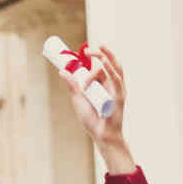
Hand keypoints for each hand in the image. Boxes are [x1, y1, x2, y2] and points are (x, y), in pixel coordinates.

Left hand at [58, 42, 131, 167]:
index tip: (81, 52)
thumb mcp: (79, 100)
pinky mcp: (120, 96)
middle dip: (100, 54)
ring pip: (114, 68)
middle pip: (109, 65)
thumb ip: (73, 86)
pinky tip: (104, 63)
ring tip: (91, 52)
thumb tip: (62, 71)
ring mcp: (117, 90)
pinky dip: (110, 70)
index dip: (92, 59)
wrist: (101, 134)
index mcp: (103, 86)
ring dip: (104, 57)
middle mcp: (111, 86)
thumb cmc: (92, 120)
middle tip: (87, 50)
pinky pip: (117, 79)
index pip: (99, 68)